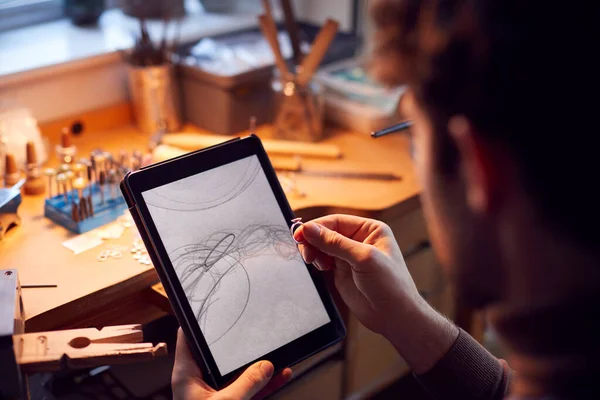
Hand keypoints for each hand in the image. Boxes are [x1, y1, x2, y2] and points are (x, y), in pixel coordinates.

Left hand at [172, 329, 292, 399]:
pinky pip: (248, 390)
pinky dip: (264, 385)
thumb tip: (267, 366)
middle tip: (253, 323)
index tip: (211, 304)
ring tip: (278, 352)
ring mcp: (215, 395)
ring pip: (238, 373)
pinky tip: (283, 376)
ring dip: (258, 365)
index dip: (197, 320)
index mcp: (187, 375)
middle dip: (238, 342)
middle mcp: (199, 382)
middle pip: (218, 353)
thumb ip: (248, 384)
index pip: (187, 338)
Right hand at [295, 214, 420, 335]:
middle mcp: (359, 240)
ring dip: (313, 251)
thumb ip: (335, 243)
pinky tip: (320, 267)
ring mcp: (349, 256)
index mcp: (370, 229)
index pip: (336, 221)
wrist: (395, 316)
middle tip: (304, 250)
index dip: (316, 226)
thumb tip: (309, 229)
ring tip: (312, 261)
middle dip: (313, 239)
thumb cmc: (390, 285)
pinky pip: (322, 259)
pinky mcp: (342, 271)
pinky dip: (316, 261)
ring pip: (322, 246)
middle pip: (326, 232)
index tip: (300, 233)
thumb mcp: (363, 258)